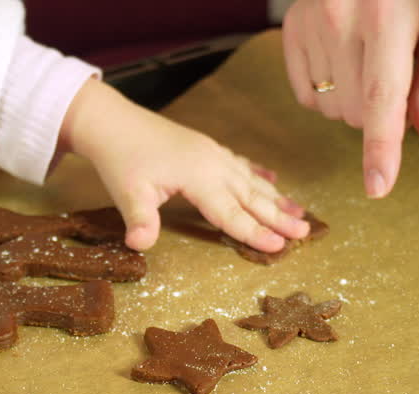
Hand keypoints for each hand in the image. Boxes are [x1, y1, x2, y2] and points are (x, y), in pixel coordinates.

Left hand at [59, 79, 310, 251]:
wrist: (112, 121)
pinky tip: (273, 181)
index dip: (255, 232)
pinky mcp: (206, 149)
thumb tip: (140, 246)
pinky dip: (259, 175)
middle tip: (306, 232)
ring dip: (277, 198)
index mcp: (198, 177)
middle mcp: (213, 164)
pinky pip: (240, 165)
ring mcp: (212, 154)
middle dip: (279, 216)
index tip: (279, 247)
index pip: (231, 212)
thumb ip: (140, 221)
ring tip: (300, 213)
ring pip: (251, 180)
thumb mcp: (126, 193)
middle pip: (251, 196)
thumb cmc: (120, 159)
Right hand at [281, 0, 418, 197]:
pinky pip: (306, 96)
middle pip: (357, 114)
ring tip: (369, 63)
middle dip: (380, 114)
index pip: (383, 99)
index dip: (381, 148)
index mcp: (388, 18)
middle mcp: (341, 19)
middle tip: (398, 78)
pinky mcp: (290, 28)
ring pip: (330, 110)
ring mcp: (310, 23)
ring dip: (353, 103)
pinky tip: (343, 61)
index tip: (377, 187)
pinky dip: (327, 92)